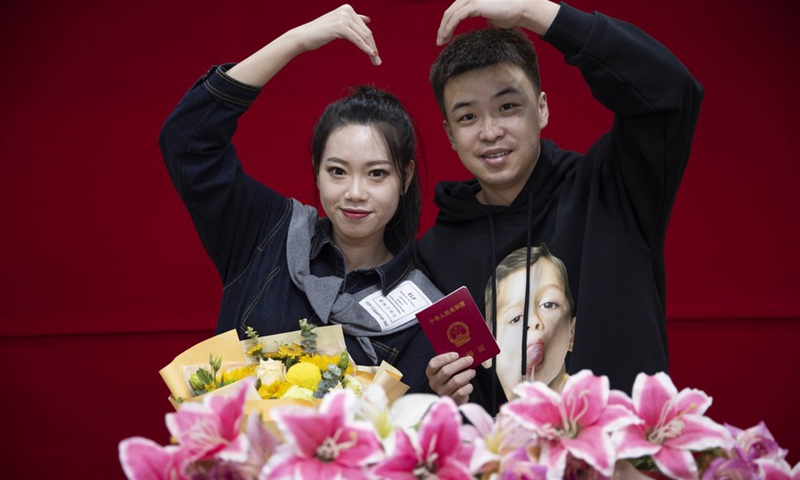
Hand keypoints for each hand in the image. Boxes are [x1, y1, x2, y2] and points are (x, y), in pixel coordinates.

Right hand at [293, 4, 380, 64]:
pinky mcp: (341, 26)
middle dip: (373, 47)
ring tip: (375, 62)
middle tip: (377, 61)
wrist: (303, 36)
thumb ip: (353, 21)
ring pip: (363, 36)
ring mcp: (344, 17)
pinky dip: (365, 48)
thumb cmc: (318, 33)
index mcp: (347, 9)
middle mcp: (347, 10)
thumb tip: (367, 19)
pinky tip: (371, 55)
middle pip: (366, 32)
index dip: (371, 42)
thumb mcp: (338, 24)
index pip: (364, 27)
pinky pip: (357, 39)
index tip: (375, 54)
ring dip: (371, 50)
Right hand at [426, 352, 475, 404]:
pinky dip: (468, 386)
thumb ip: (452, 361)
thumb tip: (465, 354)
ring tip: (472, 372)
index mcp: (431, 373)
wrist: (454, 396)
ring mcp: (442, 393)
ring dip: (467, 374)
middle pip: (446, 371)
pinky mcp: (452, 400)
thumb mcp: (448, 368)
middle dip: (460, 364)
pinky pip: (462, 392)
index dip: (445, 358)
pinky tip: (469, 384)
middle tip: (469, 359)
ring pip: (456, 381)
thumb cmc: (451, 378)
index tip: (456, 354)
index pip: (434, 364)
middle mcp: (434, 383)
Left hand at [437, 0, 558, 44]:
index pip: (454, 11)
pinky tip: (447, 36)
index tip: (443, 37)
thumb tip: (475, 24)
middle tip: (439, 42)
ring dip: (443, 29)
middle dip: (442, 27)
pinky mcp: (475, 5)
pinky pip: (457, 17)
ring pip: (450, 14)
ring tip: (441, 42)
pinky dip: (449, 27)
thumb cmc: (508, 13)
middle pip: (449, 12)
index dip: (446, 24)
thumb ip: (480, 15)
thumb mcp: (489, 15)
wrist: (521, 10)